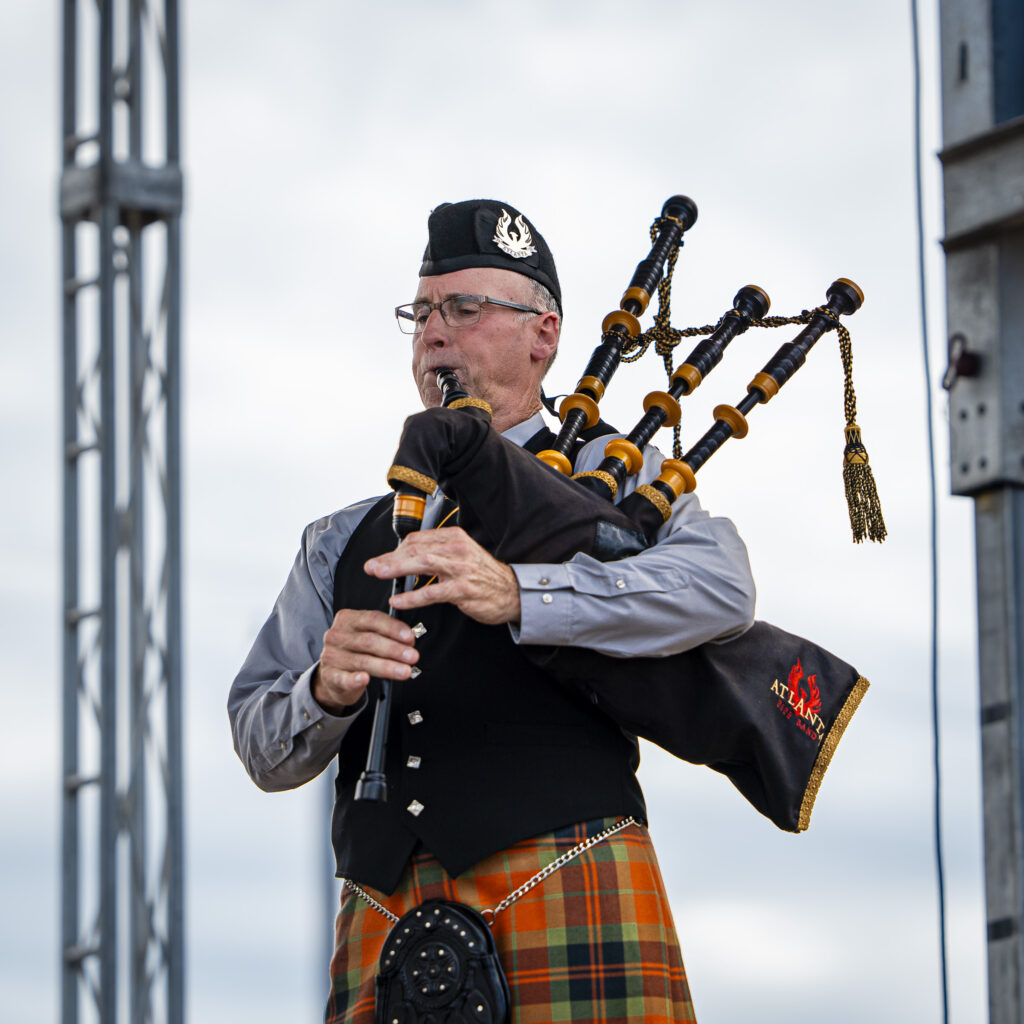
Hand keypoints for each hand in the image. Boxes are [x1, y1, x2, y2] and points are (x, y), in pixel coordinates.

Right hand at [313, 608, 418, 712]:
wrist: (335, 675)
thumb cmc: (357, 652)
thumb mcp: (369, 637)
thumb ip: (386, 635)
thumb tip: (409, 639)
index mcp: (347, 619)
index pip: (373, 619)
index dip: (394, 628)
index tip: (410, 637)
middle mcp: (336, 635)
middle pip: (369, 640)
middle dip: (394, 649)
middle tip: (412, 656)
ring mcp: (331, 656)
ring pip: (363, 661)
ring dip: (387, 667)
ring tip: (404, 671)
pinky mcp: (329, 676)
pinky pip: (344, 678)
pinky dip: (356, 679)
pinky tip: (366, 679)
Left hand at [364, 527, 520, 625]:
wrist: (512, 593)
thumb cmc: (483, 576)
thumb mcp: (461, 555)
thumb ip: (437, 553)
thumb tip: (406, 556)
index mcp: (453, 537)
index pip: (416, 539)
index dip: (395, 550)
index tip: (382, 560)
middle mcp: (456, 549)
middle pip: (415, 549)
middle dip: (388, 558)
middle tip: (371, 566)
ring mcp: (460, 569)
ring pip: (421, 564)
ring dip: (395, 569)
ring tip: (378, 574)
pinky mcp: (462, 589)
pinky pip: (431, 592)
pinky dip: (412, 596)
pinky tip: (398, 601)